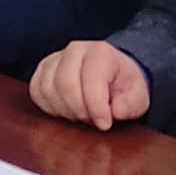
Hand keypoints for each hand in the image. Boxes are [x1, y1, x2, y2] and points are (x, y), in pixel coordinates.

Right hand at [27, 39, 150, 127]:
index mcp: (100, 52)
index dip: (96, 107)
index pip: (90, 80)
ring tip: (81, 115)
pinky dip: (48, 106)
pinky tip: (65, 111)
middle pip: (64, 84)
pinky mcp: (43, 70)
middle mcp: (75, 50)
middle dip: (79, 110)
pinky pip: (36, 91)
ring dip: (64, 110)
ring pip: (47, 88)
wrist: (114, 75)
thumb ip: (131, 103)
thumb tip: (116, 111)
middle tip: (92, 120)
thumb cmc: (125, 86)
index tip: (105, 124)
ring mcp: (55, 58)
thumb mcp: (139, 96)